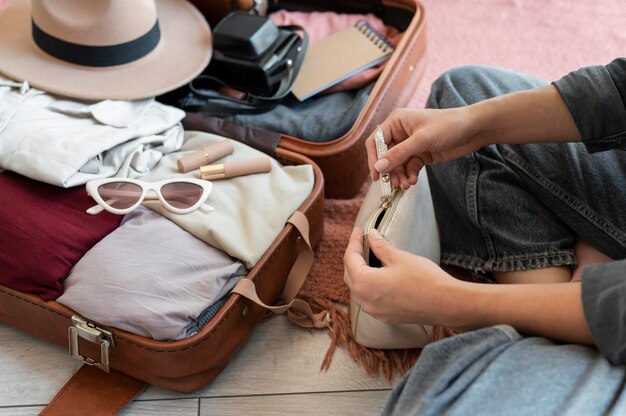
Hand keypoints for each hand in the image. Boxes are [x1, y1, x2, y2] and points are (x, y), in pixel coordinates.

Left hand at [343, 227, 461, 325]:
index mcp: (365, 284)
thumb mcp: (399, 257)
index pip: (350, 259)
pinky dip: (370, 287)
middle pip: (350, 275)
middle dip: (354, 257)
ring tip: (368, 258)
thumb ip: (380, 246)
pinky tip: (379, 277)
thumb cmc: (424, 280)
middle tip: (362, 241)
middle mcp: (366, 301)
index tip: (359, 231)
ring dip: (360, 273)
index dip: (353, 242)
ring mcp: (376, 312)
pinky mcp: (386, 317)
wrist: (446, 304)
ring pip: (359, 289)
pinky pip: (370, 300)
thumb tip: (372, 236)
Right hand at [365, 107, 482, 188]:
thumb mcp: (422, 140)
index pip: (376, 141)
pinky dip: (409, 175)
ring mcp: (411, 144)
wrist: (474, 129)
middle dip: (390, 171)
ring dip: (400, 175)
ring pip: (397, 164)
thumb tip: (378, 167)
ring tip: (406, 185)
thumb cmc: (449, 126)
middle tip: (394, 185)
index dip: (374, 158)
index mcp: (396, 122)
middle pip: (385, 156)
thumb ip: (399, 154)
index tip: (377, 175)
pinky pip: (409, 167)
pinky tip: (413, 180)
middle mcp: (401, 132)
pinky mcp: (421, 154)